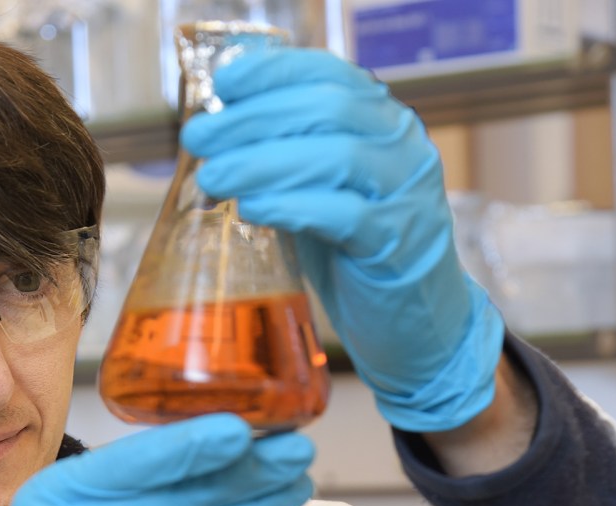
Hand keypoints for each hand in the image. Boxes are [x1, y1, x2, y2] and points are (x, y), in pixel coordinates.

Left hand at [180, 48, 505, 432]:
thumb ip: (285, 156)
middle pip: (326, 109)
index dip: (273, 72)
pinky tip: (252, 209)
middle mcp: (402, 147)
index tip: (223, 82)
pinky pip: (344, 214)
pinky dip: (291, 207)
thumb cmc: (356, 249)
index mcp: (382, 122)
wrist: (416, 322)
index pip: (329, 74)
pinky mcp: (399, 242)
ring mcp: (406, 193)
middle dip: (252, 119)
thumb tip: (216, 129)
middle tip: (199, 137)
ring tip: (215, 177)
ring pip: (336, 157)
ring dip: (262, 163)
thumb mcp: (319, 189)